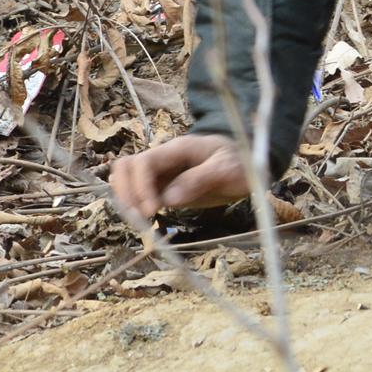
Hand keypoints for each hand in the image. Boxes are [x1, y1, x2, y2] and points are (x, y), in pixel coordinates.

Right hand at [108, 135, 248, 219]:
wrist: (246, 164)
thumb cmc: (239, 163)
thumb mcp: (227, 169)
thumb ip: (199, 179)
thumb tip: (169, 199)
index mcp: (178, 149)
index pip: (144, 163)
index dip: (141, 186)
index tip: (152, 210)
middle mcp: (164, 158)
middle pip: (126, 166)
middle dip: (126, 192)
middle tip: (140, 218)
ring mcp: (162, 172)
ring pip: (128, 178)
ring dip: (127, 199)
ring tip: (140, 221)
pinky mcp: (165, 187)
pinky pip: (140, 192)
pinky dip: (136, 205)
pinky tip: (146, 220)